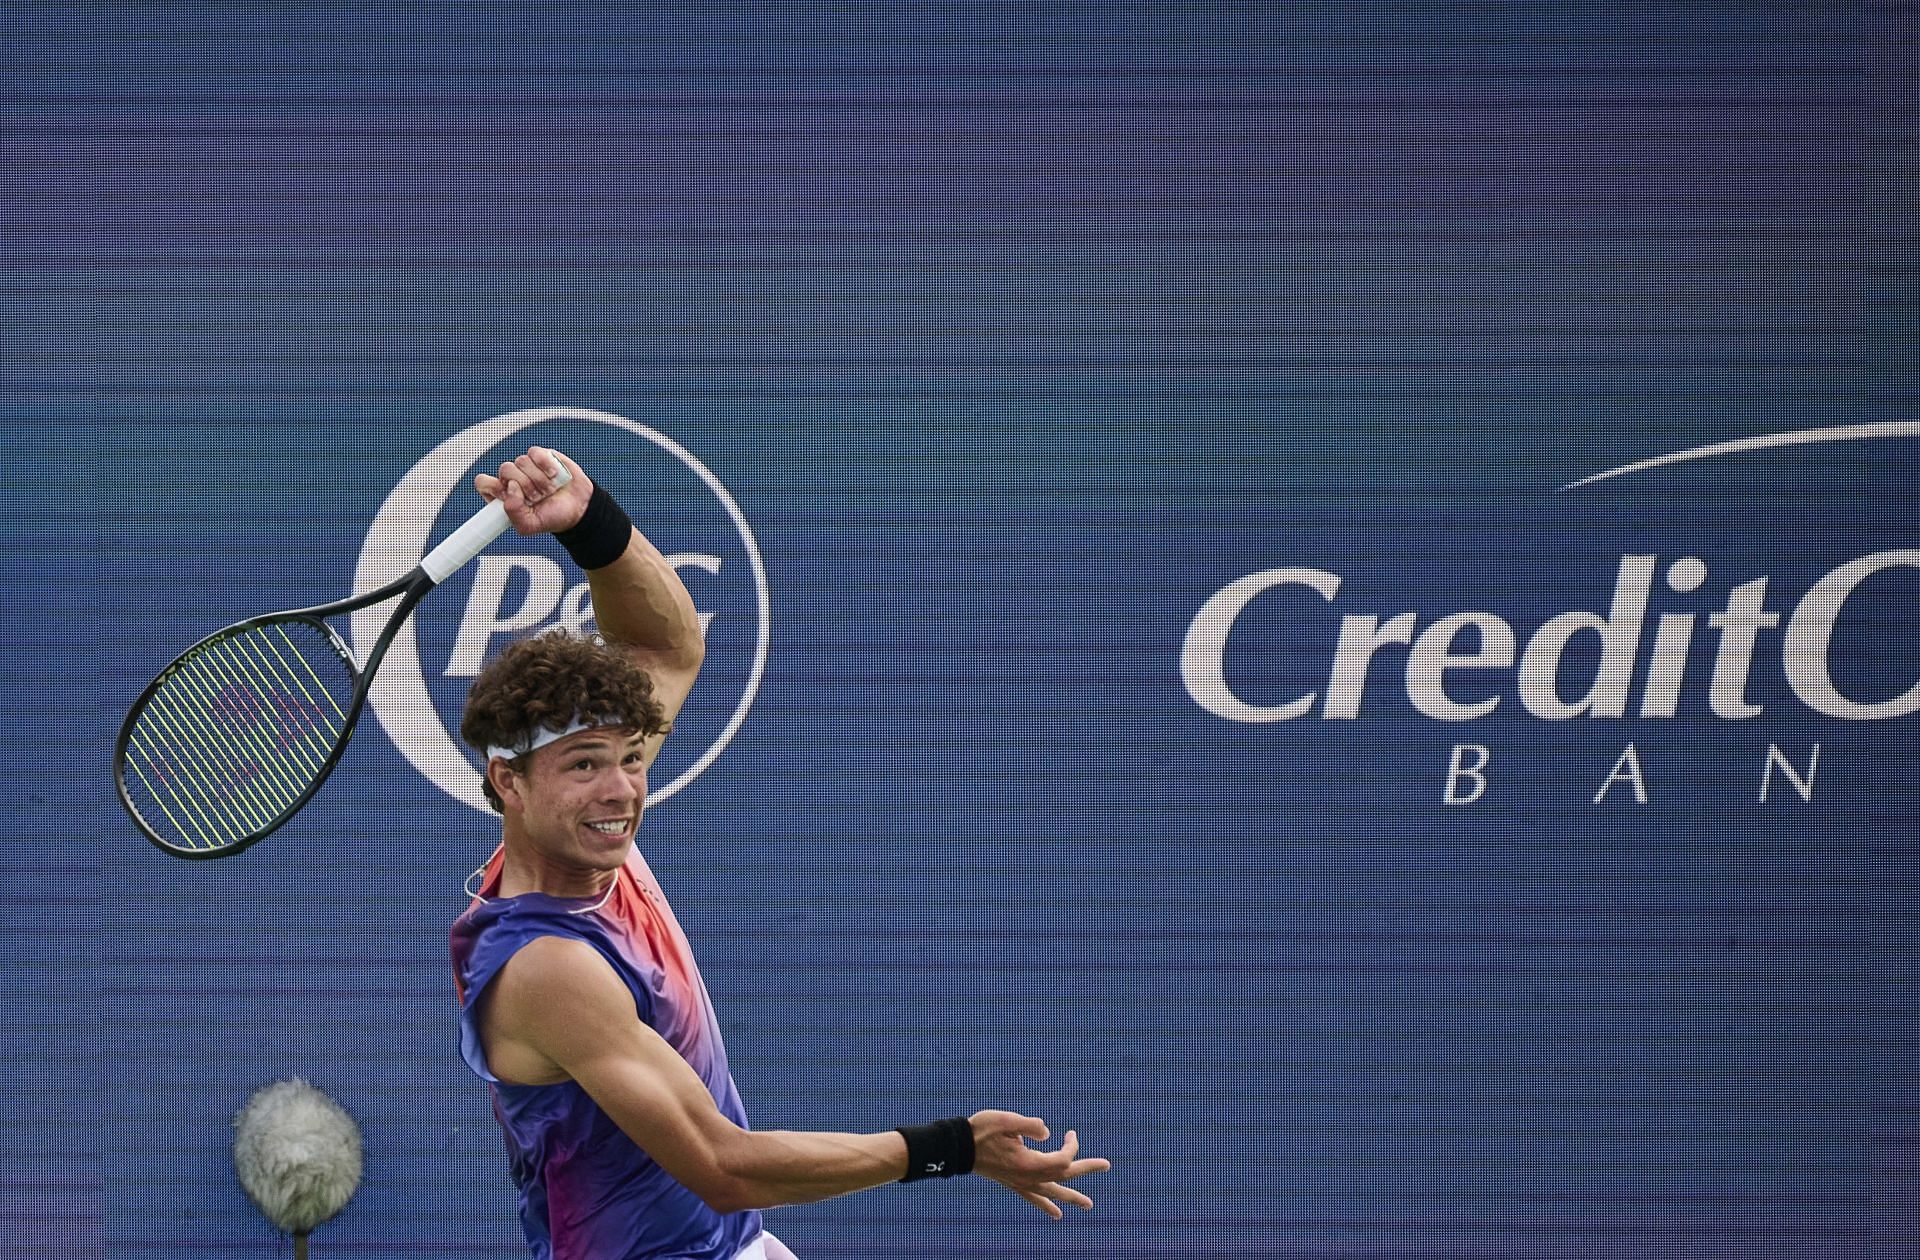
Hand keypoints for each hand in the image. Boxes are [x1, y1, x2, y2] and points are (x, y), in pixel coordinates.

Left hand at [474, 445, 592, 536]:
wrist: (579, 508)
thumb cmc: (552, 517)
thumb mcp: (529, 526)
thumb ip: (512, 512)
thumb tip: (510, 487)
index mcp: (503, 495)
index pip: (483, 482)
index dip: (494, 487)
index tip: (510, 495)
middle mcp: (513, 479)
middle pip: (505, 470)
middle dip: (525, 486)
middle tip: (537, 498)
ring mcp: (527, 466)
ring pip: (521, 462)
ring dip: (539, 479)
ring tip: (549, 490)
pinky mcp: (541, 455)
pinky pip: (535, 453)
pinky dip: (546, 465)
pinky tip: (554, 475)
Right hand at [968, 1110, 1111, 1219]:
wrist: (958, 1148)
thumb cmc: (981, 1130)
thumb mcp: (1006, 1120)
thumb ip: (1030, 1125)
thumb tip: (1048, 1133)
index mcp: (1028, 1163)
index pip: (1062, 1159)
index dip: (1071, 1146)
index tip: (1070, 1133)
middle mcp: (1027, 1178)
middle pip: (1063, 1176)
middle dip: (1086, 1169)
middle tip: (1107, 1165)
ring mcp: (1020, 1183)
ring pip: (1051, 1192)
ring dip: (1071, 1196)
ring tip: (1088, 1205)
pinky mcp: (1013, 1184)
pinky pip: (1034, 1198)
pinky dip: (1046, 1205)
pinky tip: (1056, 1214)